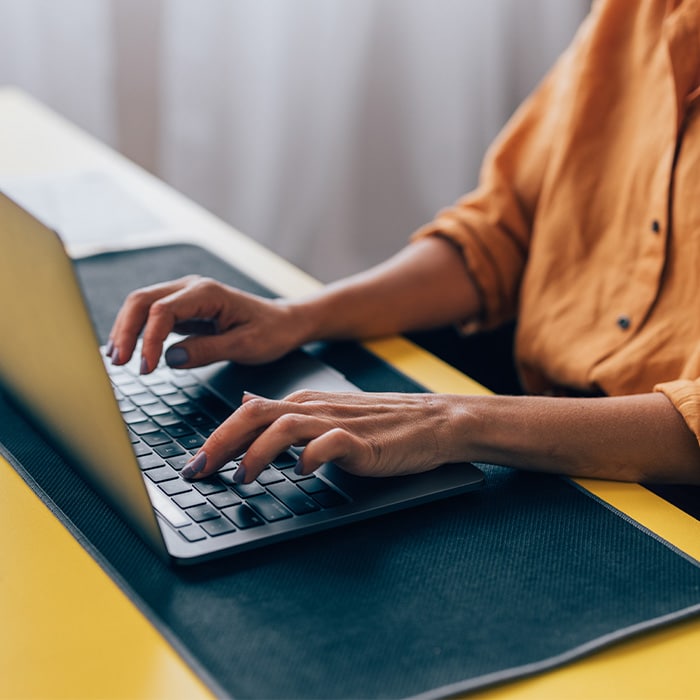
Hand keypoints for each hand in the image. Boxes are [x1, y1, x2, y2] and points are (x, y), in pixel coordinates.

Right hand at [107, 275, 307, 371]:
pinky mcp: (184, 309)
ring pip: (142, 306)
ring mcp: (186, 297)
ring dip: (126, 330)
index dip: (148, 339)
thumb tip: (170, 359)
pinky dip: (138, 332)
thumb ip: (207, 351)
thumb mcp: (245, 346)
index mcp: (207, 293)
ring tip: (117, 360)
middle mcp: (192, 288)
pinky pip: (152, 316)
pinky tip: (130, 351)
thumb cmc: (271, 332)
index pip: (162, 311)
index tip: (145, 367)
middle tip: (119, 363)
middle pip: (142, 301)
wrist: (285, 322)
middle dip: (126, 331)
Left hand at [181, 390, 461, 481]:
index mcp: (303, 403)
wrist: (431, 421)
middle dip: (220, 442)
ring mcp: (338, 422)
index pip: (248, 414)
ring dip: (258, 453)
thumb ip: (284, 412)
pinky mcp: (363, 441)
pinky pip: (331, 443)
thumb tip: (245, 403)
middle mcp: (314, 408)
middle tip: (197, 471)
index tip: (192, 466)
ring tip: (242, 478)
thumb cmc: (377, 424)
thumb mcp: (323, 413)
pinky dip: (311, 456)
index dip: (215, 439)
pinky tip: (302, 473)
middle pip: (256, 414)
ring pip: (286, 426)